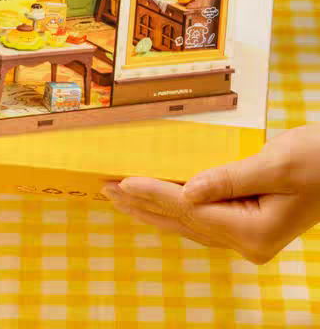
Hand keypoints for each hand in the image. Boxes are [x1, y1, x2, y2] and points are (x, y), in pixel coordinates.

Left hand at [103, 125, 319, 262]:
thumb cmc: (319, 160)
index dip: (153, 193)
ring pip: (191, 225)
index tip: (121, 182)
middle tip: (106, 190)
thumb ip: (229, 178)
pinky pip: (205, 219)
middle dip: (143, 205)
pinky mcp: (252, 225)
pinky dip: (178, 209)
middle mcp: (249, 244)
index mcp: (252, 233)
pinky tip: (161, 204)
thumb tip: (187, 192)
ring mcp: (250, 239)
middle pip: (183, 222)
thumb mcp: (275, 164)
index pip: (189, 210)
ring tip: (121, 198)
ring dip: (155, 210)